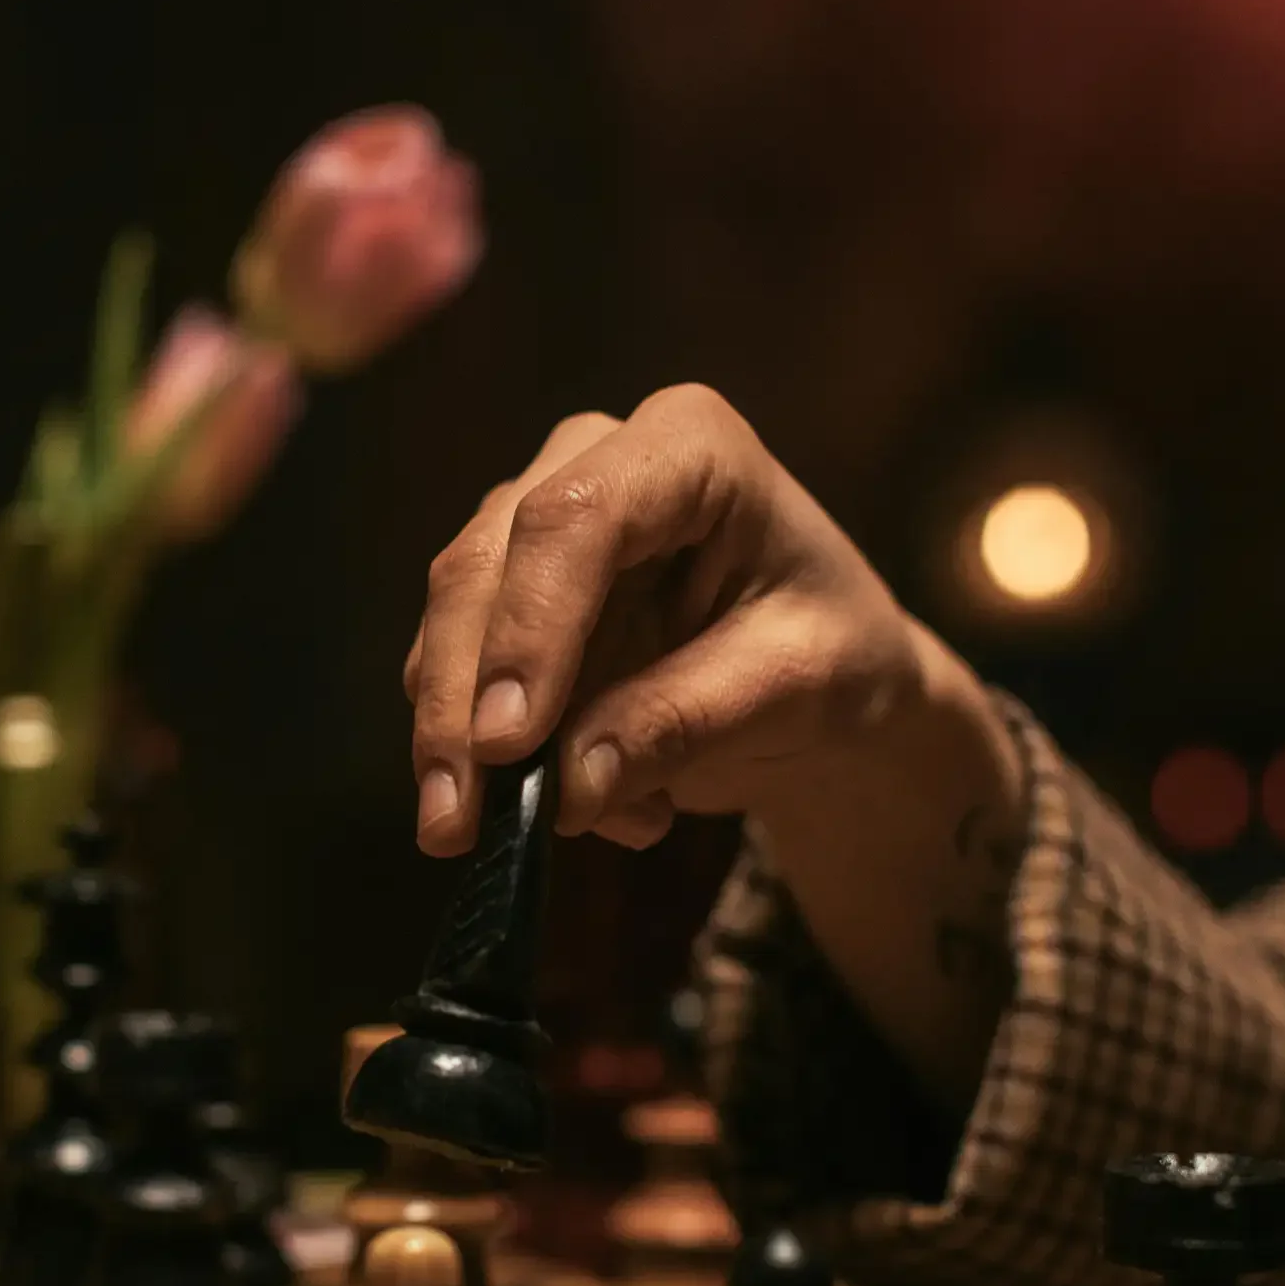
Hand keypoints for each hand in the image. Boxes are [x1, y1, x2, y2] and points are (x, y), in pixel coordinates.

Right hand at [404, 385, 1028, 1114]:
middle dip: (463, 700)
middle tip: (459, 820)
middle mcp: (594, 459)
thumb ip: (684, 723)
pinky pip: (458, 671)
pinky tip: (568, 811)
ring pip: (452, 618)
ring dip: (455, 739)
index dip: (531, 626)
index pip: (578, 518)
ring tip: (510, 838)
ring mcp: (536, 518)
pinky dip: (486, 754)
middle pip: (488, 563)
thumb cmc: (831, 654)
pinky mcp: (507, 590)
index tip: (509, 741)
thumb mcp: (794, 688)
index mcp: (690, 447)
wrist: (821, 677)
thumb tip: (566, 787)